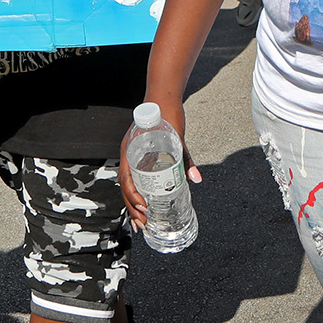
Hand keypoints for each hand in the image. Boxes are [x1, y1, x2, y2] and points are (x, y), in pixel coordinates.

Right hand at [118, 98, 202, 229]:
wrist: (162, 98)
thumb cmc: (168, 115)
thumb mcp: (178, 137)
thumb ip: (186, 157)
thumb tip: (196, 179)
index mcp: (131, 149)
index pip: (126, 177)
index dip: (133, 194)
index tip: (143, 206)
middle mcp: (128, 155)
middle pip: (126, 186)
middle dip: (132, 207)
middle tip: (142, 223)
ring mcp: (131, 157)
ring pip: (128, 186)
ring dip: (133, 205)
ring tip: (141, 223)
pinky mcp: (138, 158)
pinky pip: (134, 178)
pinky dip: (137, 194)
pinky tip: (143, 206)